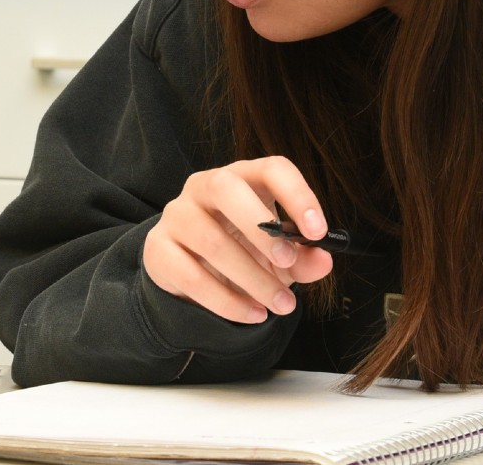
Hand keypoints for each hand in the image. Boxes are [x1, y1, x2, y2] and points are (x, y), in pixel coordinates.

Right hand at [144, 156, 335, 323]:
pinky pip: (192, 277)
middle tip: (287, 261)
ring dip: (252, 278)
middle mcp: (202, 187)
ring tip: (281, 304)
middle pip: (225, 187)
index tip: (318, 232)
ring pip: (211, 241)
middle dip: (259, 227)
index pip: (271, 168)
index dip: (296, 195)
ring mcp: (176, 216)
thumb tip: (323, 259)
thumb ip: (303, 257)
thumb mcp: (279, 256)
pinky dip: (228, 301)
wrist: (191, 276)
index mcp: (241, 178)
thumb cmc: (242, 252)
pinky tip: (253, 314)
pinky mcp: (158, 249)